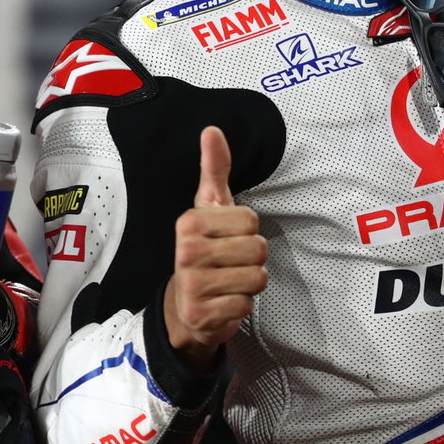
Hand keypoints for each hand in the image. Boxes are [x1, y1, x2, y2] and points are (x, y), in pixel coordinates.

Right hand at [163, 126, 267, 373]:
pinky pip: (247, 305)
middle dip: (253, 259)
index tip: (227, 237)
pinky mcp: (202, 314)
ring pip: (257, 278)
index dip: (247, 230)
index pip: (251, 220)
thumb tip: (212, 130)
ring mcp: (192, 285)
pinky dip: (241, 305)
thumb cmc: (205, 249)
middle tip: (230, 263)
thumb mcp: (210, 208)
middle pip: (258, 249)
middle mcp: (186, 252)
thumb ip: (214, 169)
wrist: (185, 306)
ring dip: (250, 283)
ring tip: (229, 282)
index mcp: (189, 222)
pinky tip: (223, 301)